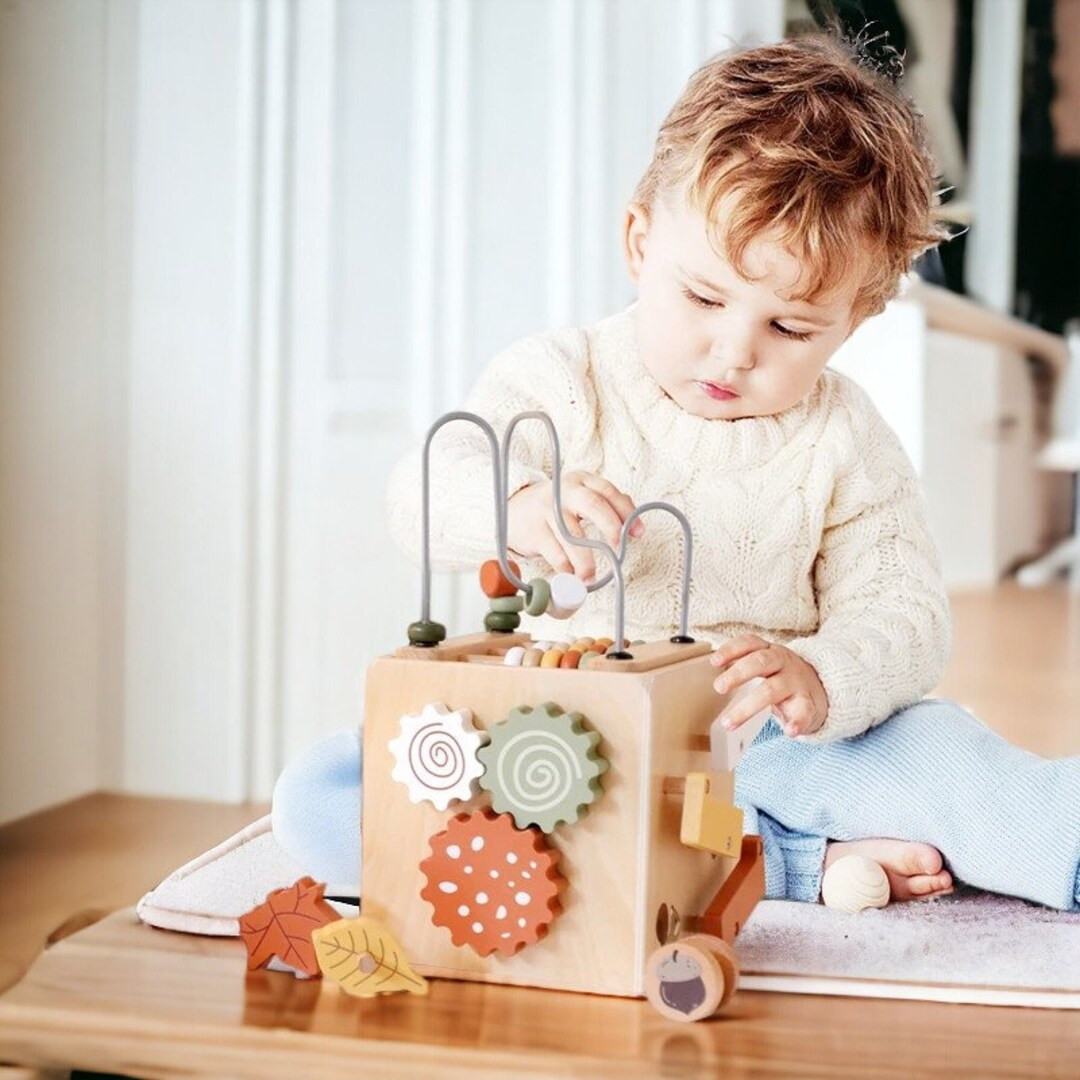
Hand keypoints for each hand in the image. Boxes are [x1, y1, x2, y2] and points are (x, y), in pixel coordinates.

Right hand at [507, 471, 642, 581]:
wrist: (515, 510)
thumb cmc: (556, 507)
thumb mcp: (580, 497)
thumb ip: (606, 505)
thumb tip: (633, 524)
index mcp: (580, 480)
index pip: (608, 491)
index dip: (626, 512)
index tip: (638, 533)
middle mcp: (564, 491)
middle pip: (592, 504)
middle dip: (610, 527)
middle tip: (617, 550)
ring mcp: (547, 510)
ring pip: (572, 536)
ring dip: (585, 561)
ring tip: (590, 576)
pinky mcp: (534, 531)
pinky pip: (555, 553)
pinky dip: (566, 568)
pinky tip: (571, 575)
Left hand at [710, 634, 827, 737]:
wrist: (822, 686)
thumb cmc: (783, 674)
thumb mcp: (766, 662)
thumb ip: (744, 663)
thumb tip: (713, 668)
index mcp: (770, 651)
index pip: (750, 643)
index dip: (732, 650)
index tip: (714, 661)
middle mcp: (784, 662)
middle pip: (760, 662)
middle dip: (737, 674)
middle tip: (718, 687)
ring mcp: (796, 682)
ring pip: (772, 690)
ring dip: (747, 707)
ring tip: (729, 723)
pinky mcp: (808, 702)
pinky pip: (804, 711)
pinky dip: (798, 722)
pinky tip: (789, 731)